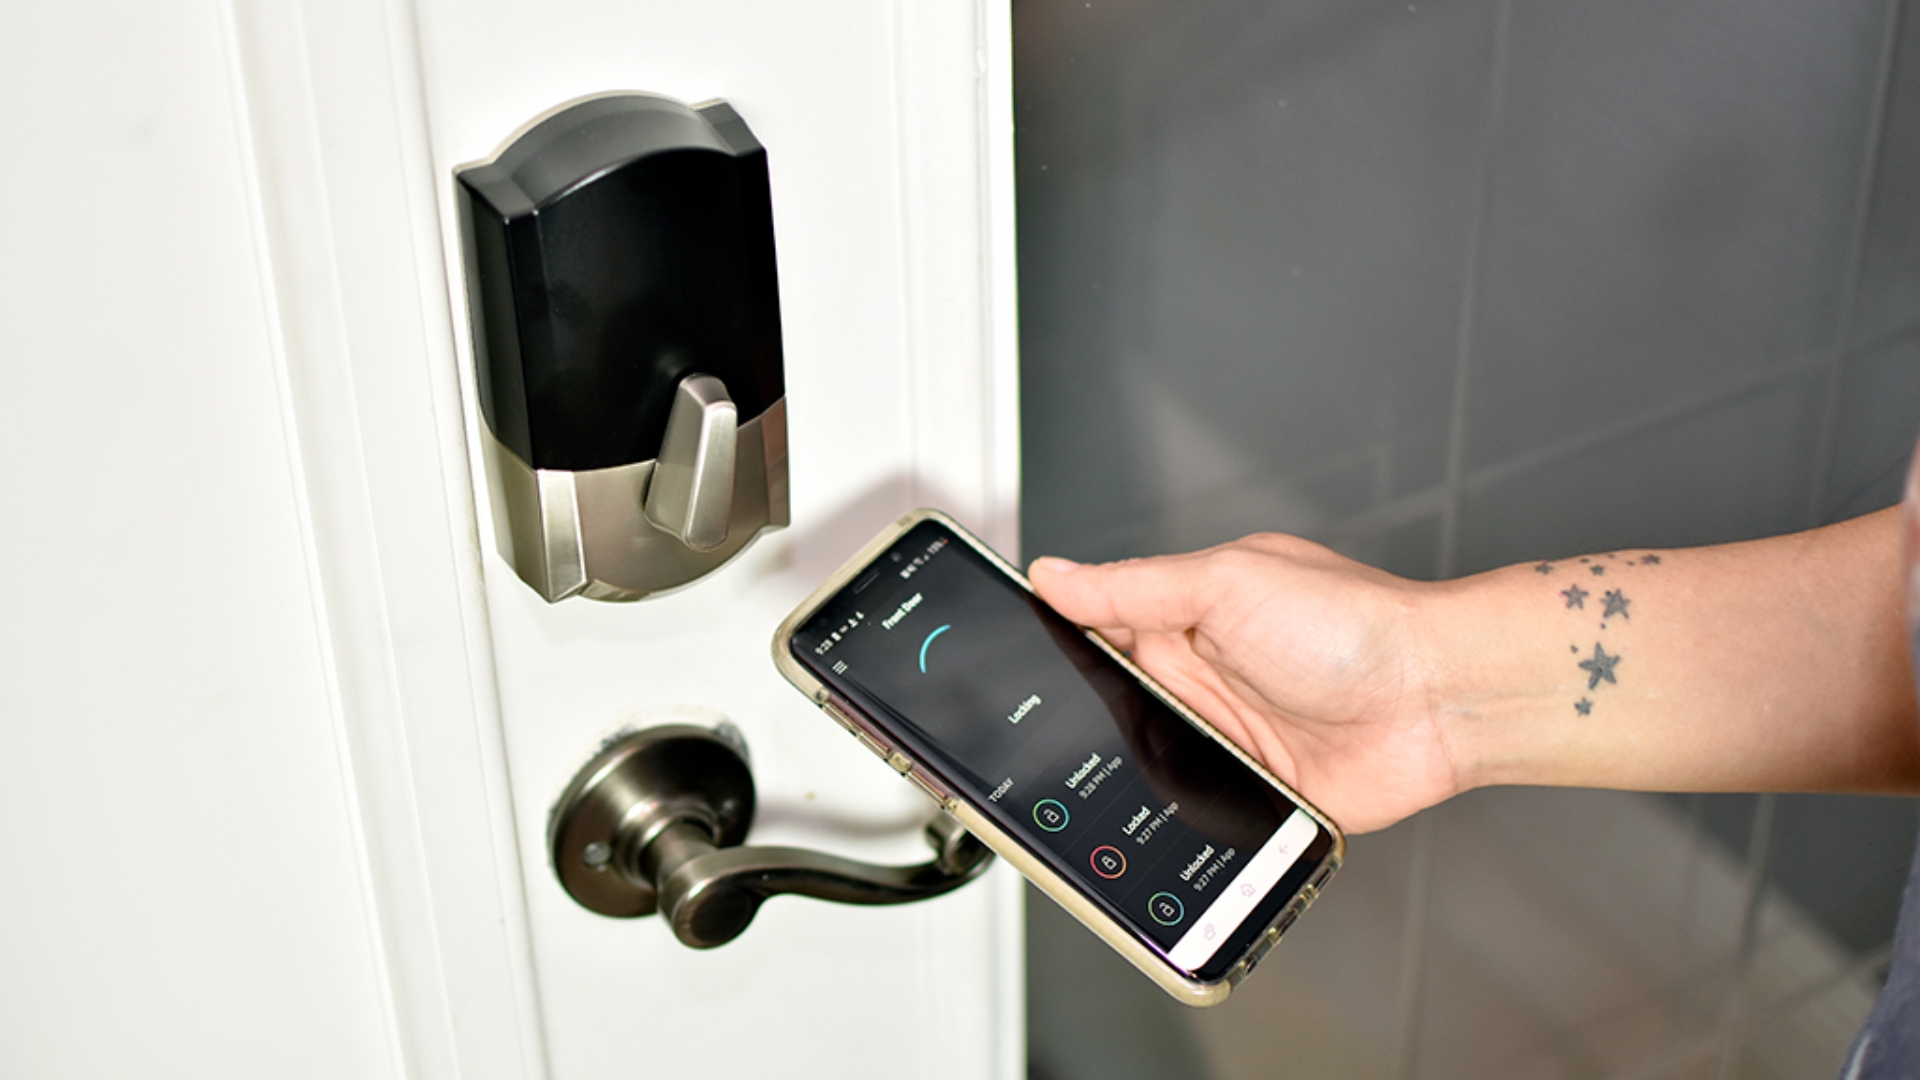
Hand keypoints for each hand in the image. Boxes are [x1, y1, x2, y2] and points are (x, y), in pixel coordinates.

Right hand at [1029, 535, 1460, 832]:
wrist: (1441, 700)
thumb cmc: (1357, 623)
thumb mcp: (1226, 583)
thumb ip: (1133, 587)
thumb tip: (1054, 574)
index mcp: (1184, 618)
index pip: (1093, 633)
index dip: (1050, 650)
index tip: (1004, 667)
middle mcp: (1199, 678)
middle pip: (1107, 708)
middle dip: (1078, 724)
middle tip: (1040, 740)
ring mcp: (1224, 739)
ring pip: (1142, 766)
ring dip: (1128, 773)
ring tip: (1096, 784)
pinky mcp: (1252, 794)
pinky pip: (1193, 815)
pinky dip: (1174, 820)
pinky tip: (1158, 820)